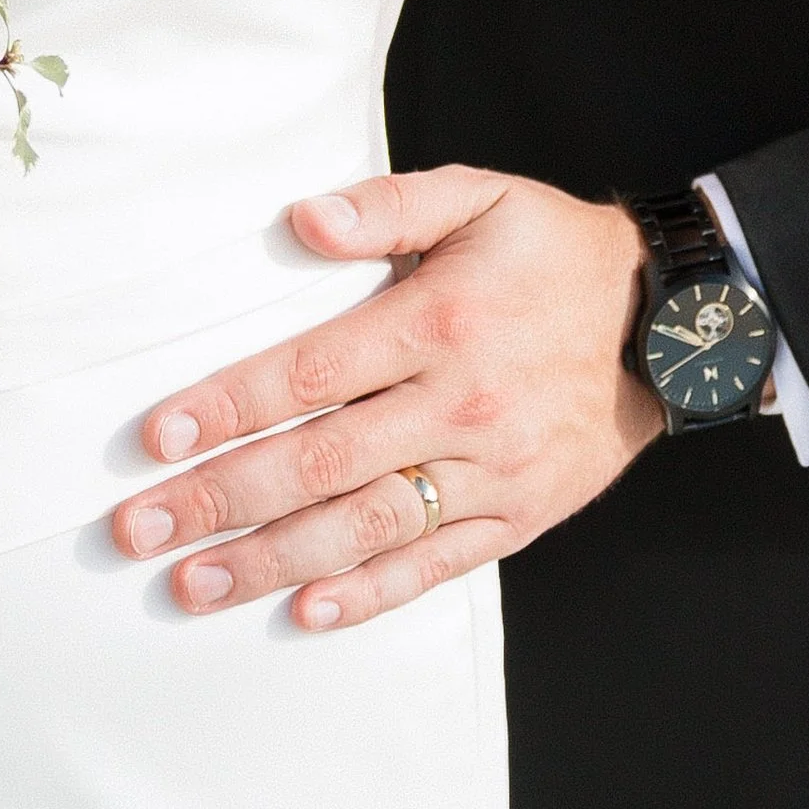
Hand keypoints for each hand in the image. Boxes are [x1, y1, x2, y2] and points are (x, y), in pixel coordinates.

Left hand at [109, 169, 662, 629]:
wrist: (673, 322)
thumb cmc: (555, 252)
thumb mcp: (482, 196)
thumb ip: (388, 205)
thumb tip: (302, 219)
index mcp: (439, 322)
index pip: (310, 374)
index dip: (228, 406)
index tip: (154, 438)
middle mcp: (460, 403)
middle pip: (320, 463)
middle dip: (220, 500)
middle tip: (135, 531)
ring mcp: (492, 470)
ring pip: (367, 527)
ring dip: (272, 562)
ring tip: (193, 584)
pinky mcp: (519, 516)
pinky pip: (436, 565)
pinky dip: (370, 595)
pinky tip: (306, 612)